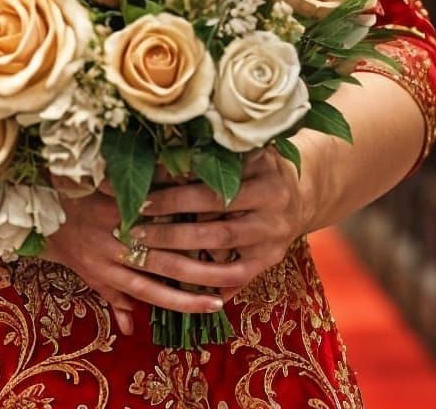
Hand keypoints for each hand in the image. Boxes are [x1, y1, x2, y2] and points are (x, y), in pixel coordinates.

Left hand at [41, 185, 229, 336]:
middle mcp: (113, 251)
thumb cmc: (64, 240)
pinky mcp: (111, 193)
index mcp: (109, 273)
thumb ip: (112, 297)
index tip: (216, 303)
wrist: (35, 202)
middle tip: (232, 270)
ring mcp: (113, 221)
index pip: (155, 293)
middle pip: (165, 266)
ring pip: (161, 231)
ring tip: (223, 229)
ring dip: (192, 230)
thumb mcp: (85, 274)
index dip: (186, 301)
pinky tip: (195, 190)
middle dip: (202, 272)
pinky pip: (146, 195)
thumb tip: (132, 327)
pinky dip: (171, 193)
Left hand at [102, 146, 311, 302]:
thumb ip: (210, 152)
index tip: (140, 193)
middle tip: (134, 225)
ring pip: (221, 245)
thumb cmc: (258, 166)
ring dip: (179, 250)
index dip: (174, 186)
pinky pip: (236, 276)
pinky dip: (207, 282)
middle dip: (170, 219)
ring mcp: (273, 234)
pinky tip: (176, 284)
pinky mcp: (270, 260)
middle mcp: (272, 201)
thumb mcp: (242, 150)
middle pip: (214, 212)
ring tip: (144, 251)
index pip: (210, 178)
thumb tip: (158, 152)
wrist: (301, 192)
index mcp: (262, 169)